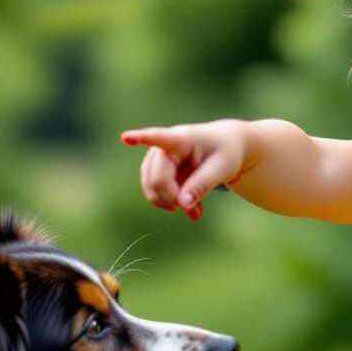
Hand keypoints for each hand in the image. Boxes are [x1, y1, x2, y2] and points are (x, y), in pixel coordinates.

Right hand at [121, 120, 248, 220]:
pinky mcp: (155, 170)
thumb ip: (202, 185)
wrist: (223, 146)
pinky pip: (155, 192)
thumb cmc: (225, 153)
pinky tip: (188, 206)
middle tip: (197, 213)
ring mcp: (156, 159)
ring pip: (152, 189)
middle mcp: (162, 146)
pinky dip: (170, 203)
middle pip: (157, 180)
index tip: (126, 138)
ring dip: (171, 203)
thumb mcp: (221, 169)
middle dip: (174, 199)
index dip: (141, 138)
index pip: (158, 137)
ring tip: (196, 211)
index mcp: (181, 139)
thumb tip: (183, 204)